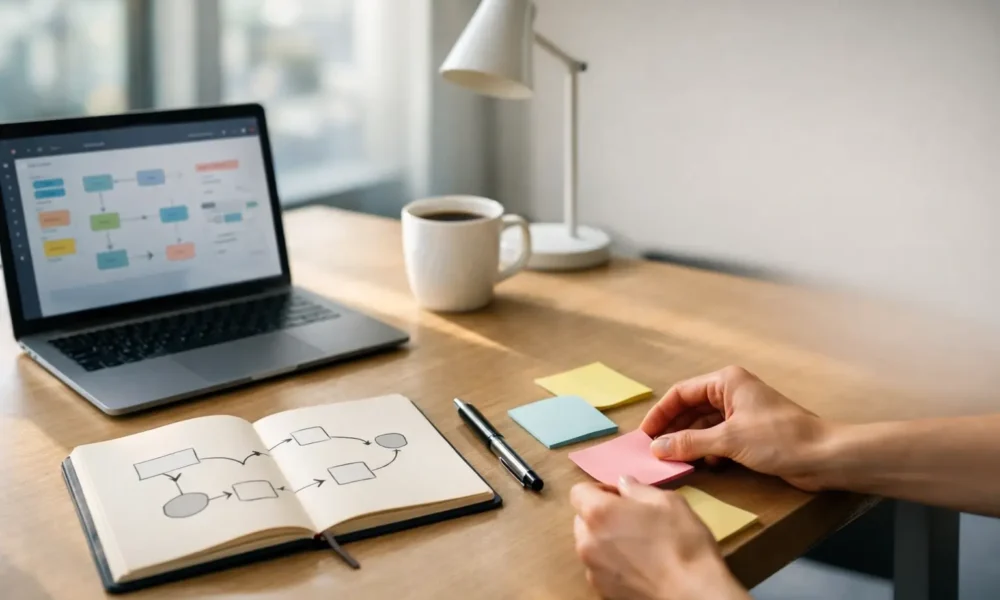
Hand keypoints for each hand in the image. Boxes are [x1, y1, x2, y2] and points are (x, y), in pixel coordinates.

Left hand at [570, 476, 748, 599]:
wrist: (692, 594)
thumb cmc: (682, 543)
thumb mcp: (668, 502)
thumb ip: (639, 489)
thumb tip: (624, 484)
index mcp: (599, 513)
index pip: (579, 491)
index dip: (600, 490)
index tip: (622, 496)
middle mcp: (587, 541)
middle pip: (582, 519)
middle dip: (600, 515)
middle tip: (631, 519)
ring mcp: (592, 569)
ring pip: (589, 545)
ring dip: (605, 539)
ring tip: (636, 545)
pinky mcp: (601, 590)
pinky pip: (599, 568)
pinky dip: (611, 562)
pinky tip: (637, 565)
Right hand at [640, 366, 833, 490]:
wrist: (823, 456)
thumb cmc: (779, 438)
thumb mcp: (728, 440)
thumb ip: (689, 443)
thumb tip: (656, 448)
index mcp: (726, 381)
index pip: (681, 393)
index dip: (661, 413)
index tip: (645, 435)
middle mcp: (732, 392)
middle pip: (691, 408)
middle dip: (673, 429)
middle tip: (654, 450)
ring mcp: (742, 412)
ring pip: (704, 425)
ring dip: (690, 442)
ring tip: (674, 459)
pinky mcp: (751, 432)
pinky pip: (719, 438)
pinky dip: (708, 449)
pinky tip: (705, 464)